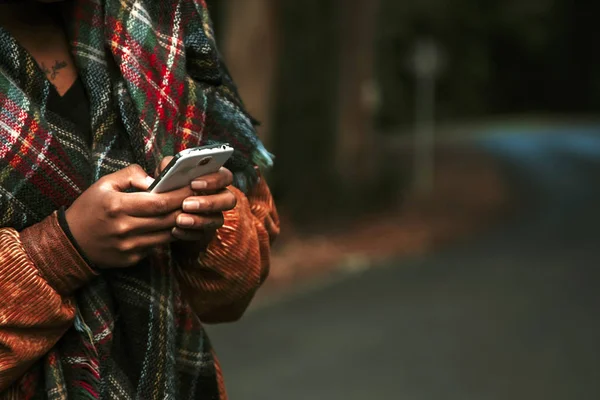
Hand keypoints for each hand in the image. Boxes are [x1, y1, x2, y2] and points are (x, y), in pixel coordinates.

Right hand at [65, 164, 193, 268]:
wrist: (71, 242)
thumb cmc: (90, 208)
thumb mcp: (104, 184)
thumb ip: (130, 175)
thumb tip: (155, 179)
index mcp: (117, 206)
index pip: (159, 202)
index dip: (179, 195)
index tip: (192, 187)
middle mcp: (124, 228)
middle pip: (167, 219)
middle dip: (187, 208)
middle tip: (199, 198)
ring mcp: (129, 246)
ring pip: (166, 235)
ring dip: (182, 223)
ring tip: (192, 211)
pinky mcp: (131, 259)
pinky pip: (157, 246)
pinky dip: (168, 236)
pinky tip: (176, 226)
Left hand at [156, 157, 236, 242]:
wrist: (156, 210)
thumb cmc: (165, 185)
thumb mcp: (165, 172)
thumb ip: (168, 166)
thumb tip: (166, 171)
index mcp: (213, 178)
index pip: (226, 176)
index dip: (214, 180)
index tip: (193, 183)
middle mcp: (219, 197)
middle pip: (229, 200)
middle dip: (209, 202)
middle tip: (186, 204)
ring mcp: (214, 215)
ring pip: (218, 220)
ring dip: (200, 220)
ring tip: (179, 219)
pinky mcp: (204, 231)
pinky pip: (203, 235)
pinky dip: (189, 233)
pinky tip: (175, 230)